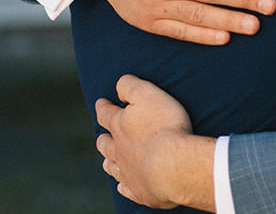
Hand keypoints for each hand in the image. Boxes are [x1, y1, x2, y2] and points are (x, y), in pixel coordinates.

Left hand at [96, 75, 214, 210]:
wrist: (174, 166)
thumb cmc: (164, 126)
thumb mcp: (147, 94)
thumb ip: (130, 86)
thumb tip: (119, 87)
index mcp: (119, 126)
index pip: (105, 113)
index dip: (103, 106)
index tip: (101, 102)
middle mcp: (118, 150)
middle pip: (105, 144)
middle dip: (103, 137)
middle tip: (103, 135)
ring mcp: (128, 173)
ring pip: (112, 167)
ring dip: (109, 162)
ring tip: (108, 160)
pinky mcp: (140, 191)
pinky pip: (126, 189)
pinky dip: (123, 185)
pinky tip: (124, 185)